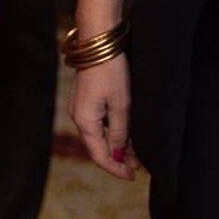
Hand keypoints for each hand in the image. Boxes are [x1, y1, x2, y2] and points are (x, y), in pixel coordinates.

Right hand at [70, 52, 135, 179]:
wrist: (97, 42)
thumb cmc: (110, 72)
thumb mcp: (121, 105)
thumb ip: (120, 133)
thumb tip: (118, 154)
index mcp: (85, 121)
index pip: (100, 156)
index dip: (116, 169)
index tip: (133, 176)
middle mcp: (78, 117)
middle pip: (98, 147)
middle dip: (118, 158)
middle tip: (140, 164)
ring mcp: (80, 108)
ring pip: (99, 135)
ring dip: (116, 144)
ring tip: (136, 150)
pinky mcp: (85, 100)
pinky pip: (98, 123)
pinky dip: (111, 131)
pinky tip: (126, 132)